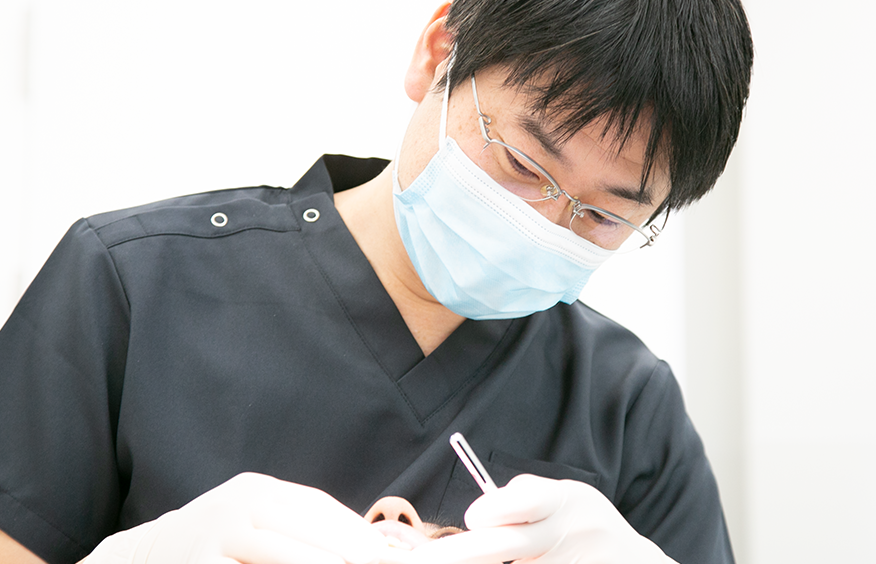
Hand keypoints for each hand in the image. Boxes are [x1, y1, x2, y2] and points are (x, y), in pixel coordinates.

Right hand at [83, 472, 387, 563]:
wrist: (141, 556)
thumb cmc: (212, 542)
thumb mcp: (250, 521)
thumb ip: (293, 528)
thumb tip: (357, 547)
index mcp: (256, 490)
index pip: (317, 507)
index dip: (354, 530)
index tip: (386, 551)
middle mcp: (238, 504)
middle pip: (307, 527)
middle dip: (349, 550)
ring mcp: (217, 533)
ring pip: (282, 552)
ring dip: (322, 563)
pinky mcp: (202, 562)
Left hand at [407, 474, 675, 563]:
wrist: (635, 563)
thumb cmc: (585, 523)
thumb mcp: (568, 496)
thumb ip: (527, 496)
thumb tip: (483, 511)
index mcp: (567, 502)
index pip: (527, 501)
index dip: (495, 509)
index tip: (471, 518)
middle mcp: (570, 535)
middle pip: (506, 546)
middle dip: (460, 553)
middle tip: (421, 561)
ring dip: (484, 563)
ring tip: (464, 557)